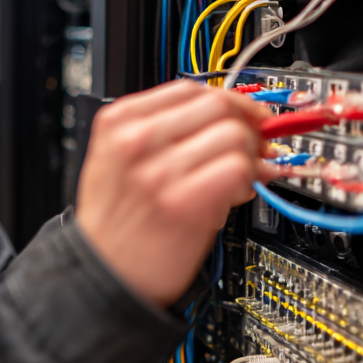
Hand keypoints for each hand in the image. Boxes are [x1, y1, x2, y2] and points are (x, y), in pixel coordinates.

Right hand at [74, 80, 276, 306]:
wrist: (104, 274)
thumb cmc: (116, 223)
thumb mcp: (121, 161)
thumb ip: (169, 135)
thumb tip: (235, 126)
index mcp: (119, 122)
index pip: (190, 89)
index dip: (230, 100)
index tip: (247, 115)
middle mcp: (138, 140)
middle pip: (217, 104)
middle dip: (248, 123)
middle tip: (259, 145)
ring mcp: (160, 170)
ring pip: (234, 135)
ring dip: (249, 155)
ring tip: (242, 177)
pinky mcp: (185, 203)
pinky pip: (238, 169)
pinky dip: (249, 179)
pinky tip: (238, 192)